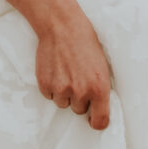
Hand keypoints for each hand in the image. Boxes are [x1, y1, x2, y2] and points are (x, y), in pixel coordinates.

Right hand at [32, 0, 113, 131]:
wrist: (62, 26)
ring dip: (64, 93)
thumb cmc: (86, 44)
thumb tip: (98, 108)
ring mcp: (61, 89)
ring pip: (63, 104)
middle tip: (77, 78)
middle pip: (79, 111)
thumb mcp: (102, 66)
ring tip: (66, 71)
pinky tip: (55, 69)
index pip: (100, 122)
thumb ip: (100, 89)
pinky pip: (49, 95)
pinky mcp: (45, 84)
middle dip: (79, 99)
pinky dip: (51, 86)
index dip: (96, 121)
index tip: (93, 118)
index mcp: (99, 88)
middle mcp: (81, 92)